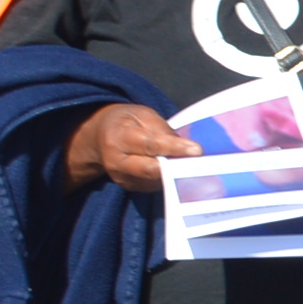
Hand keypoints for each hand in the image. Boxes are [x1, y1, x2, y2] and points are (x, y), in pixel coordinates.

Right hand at [66, 101, 194, 190]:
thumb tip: (184, 146)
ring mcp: (123, 178)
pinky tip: (183, 173)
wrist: (101, 137)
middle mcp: (117, 162)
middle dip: (176, 168)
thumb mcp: (142, 115)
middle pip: (149, 170)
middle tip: (202, 165)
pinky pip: (154, 185)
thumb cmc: (126, 122)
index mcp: (119, 137)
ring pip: (155, 181)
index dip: (174, 148)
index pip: (150, 145)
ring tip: (197, 167)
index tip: (196, 150)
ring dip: (177, 175)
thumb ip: (161, 130)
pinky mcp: (130, 187)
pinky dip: (170, 180)